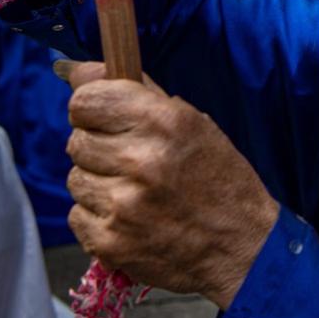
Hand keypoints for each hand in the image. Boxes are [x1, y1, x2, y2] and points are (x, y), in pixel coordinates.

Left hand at [63, 61, 278, 309]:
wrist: (243, 247)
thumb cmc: (219, 179)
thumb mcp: (194, 124)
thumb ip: (138, 94)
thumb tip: (75, 70)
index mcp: (165, 123)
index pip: (86, 100)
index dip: (91, 106)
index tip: (105, 115)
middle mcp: (141, 161)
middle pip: (77, 141)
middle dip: (99, 147)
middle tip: (133, 160)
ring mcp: (122, 205)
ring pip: (75, 179)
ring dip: (99, 183)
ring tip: (136, 192)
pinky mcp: (109, 241)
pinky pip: (77, 215)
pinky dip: (99, 216)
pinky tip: (131, 218)